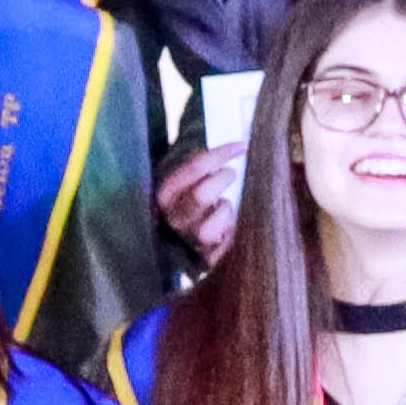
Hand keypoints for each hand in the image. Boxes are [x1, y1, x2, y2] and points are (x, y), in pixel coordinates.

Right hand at [155, 140, 241, 264]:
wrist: (175, 233)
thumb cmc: (188, 196)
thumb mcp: (184, 176)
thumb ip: (200, 165)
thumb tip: (236, 145)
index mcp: (164, 193)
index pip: (195, 166)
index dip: (221, 154)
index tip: (241, 146)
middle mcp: (172, 218)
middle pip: (201, 196)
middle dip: (221, 180)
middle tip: (229, 174)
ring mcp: (186, 240)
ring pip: (209, 229)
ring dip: (223, 212)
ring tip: (223, 205)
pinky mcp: (203, 258)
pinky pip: (223, 248)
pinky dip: (229, 235)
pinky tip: (228, 227)